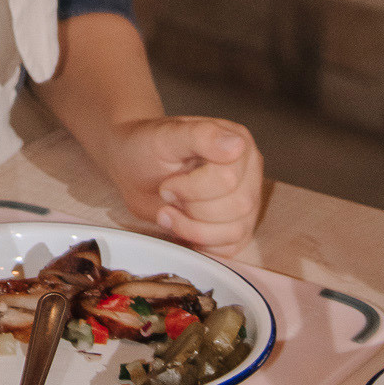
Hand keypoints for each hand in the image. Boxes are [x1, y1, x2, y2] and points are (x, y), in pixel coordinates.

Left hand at [108, 112, 261, 254]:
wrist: (134, 168)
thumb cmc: (148, 148)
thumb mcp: (166, 135)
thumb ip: (201, 135)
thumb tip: (237, 144)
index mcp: (239, 142)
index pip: (228, 179)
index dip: (192, 188)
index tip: (168, 184)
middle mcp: (249, 172)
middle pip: (236, 207)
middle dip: (192, 207)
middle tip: (167, 195)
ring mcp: (246, 202)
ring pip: (235, 231)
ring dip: (194, 228)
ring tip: (169, 213)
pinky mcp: (236, 228)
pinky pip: (230, 249)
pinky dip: (202, 243)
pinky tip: (182, 226)